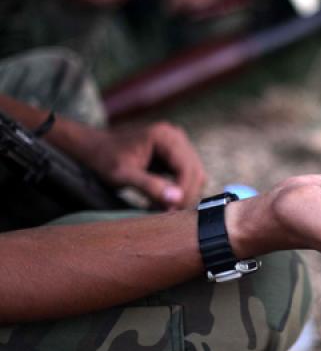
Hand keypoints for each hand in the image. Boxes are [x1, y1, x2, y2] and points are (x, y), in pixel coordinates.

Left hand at [69, 122, 206, 209]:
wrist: (94, 148)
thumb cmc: (105, 159)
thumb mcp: (123, 175)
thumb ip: (149, 186)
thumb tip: (176, 199)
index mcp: (164, 136)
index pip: (186, 168)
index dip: (183, 191)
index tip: (171, 210)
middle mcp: (176, 136)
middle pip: (194, 171)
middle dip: (185, 194)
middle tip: (168, 214)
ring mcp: (178, 143)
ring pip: (195, 173)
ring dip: (185, 193)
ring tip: (165, 208)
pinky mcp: (176, 153)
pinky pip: (188, 173)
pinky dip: (181, 188)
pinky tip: (165, 200)